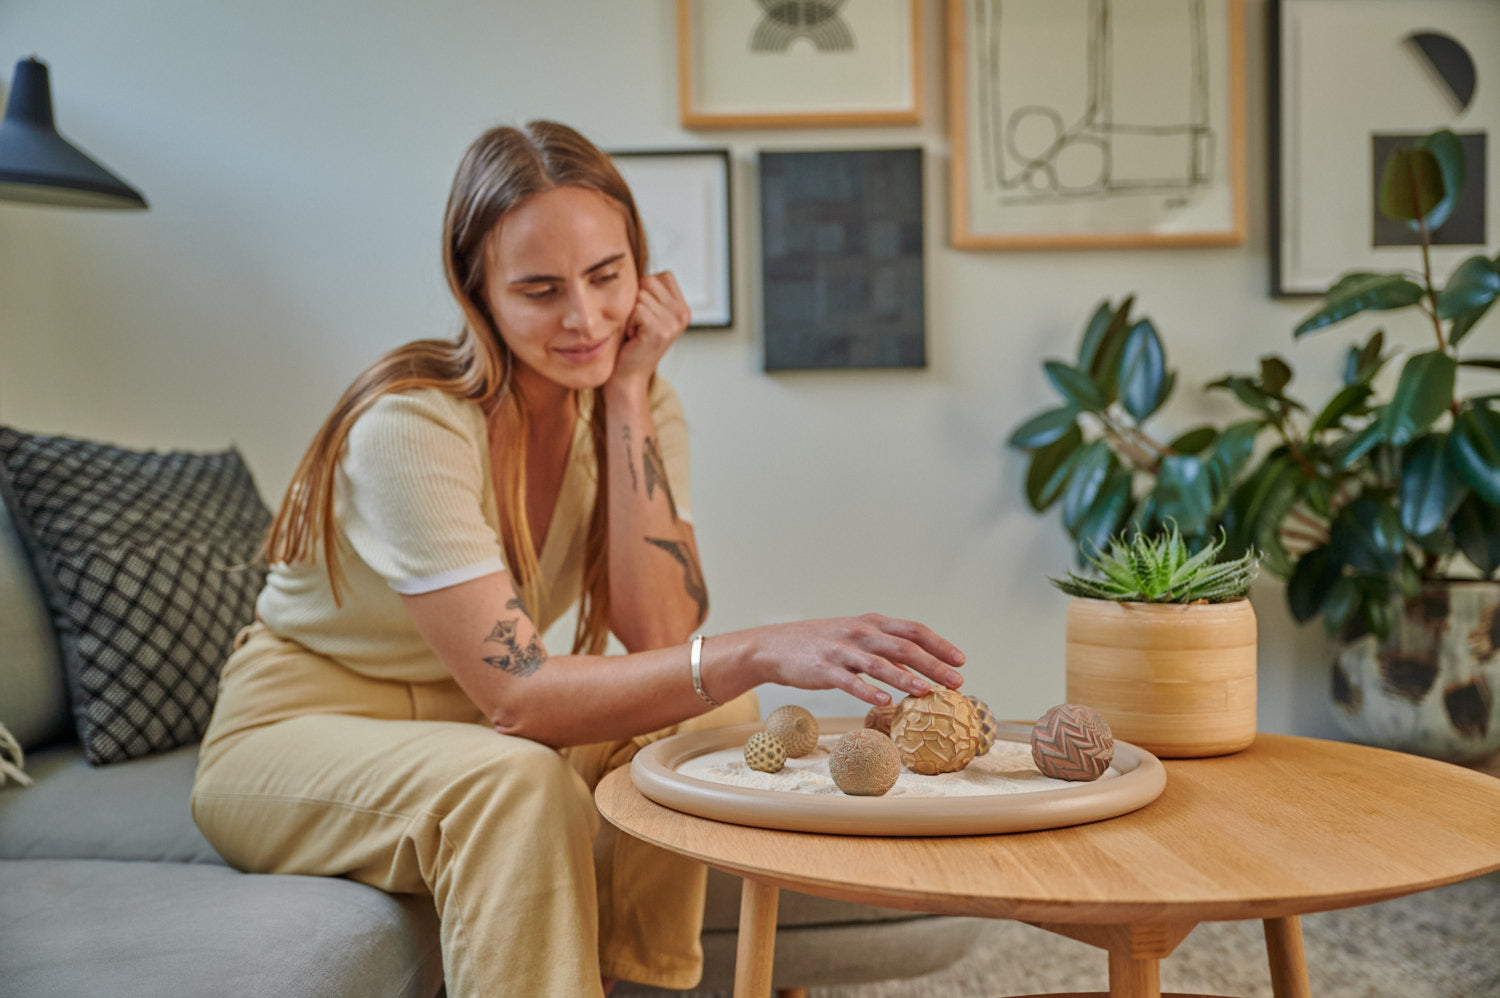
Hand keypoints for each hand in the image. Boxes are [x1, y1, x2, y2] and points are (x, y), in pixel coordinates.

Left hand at [609, 271, 689, 397]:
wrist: (627, 376)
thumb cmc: (631, 342)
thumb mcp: (647, 312)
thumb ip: (650, 292)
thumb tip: (633, 264)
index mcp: (683, 308)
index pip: (661, 275)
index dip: (645, 291)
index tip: (644, 315)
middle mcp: (683, 314)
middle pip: (648, 281)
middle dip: (635, 301)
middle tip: (638, 324)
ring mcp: (673, 323)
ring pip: (640, 294)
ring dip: (630, 313)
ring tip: (635, 331)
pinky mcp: (660, 331)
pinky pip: (636, 308)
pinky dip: (628, 322)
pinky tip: (633, 337)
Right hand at [746, 614, 965, 707]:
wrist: (774, 646)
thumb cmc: (820, 645)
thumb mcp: (854, 636)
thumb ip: (883, 646)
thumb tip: (919, 664)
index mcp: (870, 623)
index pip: (912, 630)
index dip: (938, 644)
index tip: (960, 660)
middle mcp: (859, 633)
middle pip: (902, 647)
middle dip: (932, 664)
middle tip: (956, 681)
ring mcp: (841, 651)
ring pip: (879, 663)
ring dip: (905, 678)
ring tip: (926, 692)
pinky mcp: (824, 669)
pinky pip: (849, 681)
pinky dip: (867, 691)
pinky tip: (884, 702)